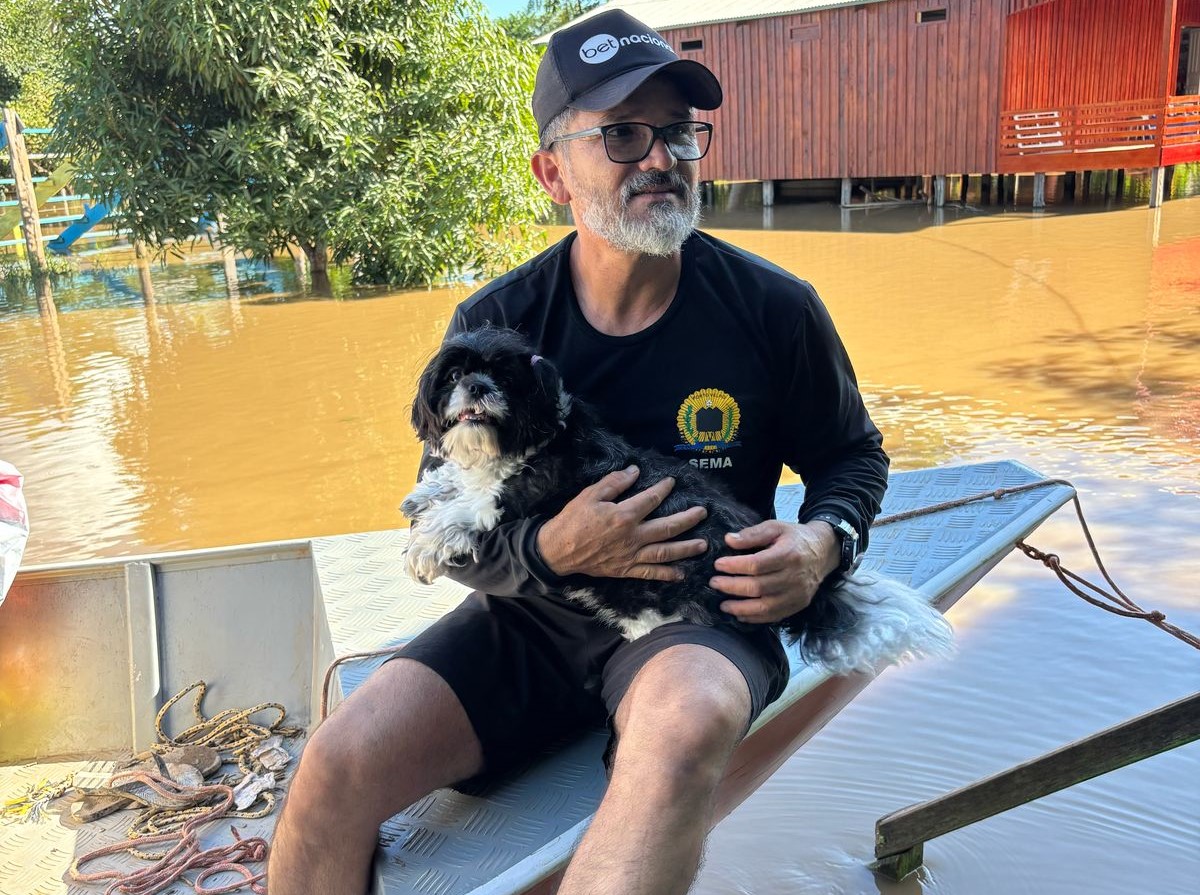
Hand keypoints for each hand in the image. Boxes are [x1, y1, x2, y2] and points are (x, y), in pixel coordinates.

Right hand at [537, 465, 707, 579]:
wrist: (558, 550)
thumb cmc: (572, 520)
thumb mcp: (590, 495)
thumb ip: (614, 482)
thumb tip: (634, 471)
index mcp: (623, 515)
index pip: (651, 499)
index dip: (663, 489)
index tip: (672, 482)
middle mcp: (632, 536)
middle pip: (667, 527)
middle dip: (688, 519)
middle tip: (703, 512)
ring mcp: (631, 555)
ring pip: (665, 552)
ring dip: (686, 548)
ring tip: (703, 544)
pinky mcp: (626, 570)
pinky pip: (650, 574)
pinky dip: (667, 575)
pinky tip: (681, 574)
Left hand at [710, 520, 839, 623]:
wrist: (824, 551)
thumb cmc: (795, 538)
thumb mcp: (775, 527)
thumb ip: (753, 534)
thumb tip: (729, 540)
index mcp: (789, 554)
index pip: (756, 565)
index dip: (734, 566)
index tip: (718, 565)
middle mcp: (795, 577)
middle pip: (758, 587)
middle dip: (732, 586)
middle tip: (714, 583)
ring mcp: (798, 594)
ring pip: (765, 607)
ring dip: (740, 607)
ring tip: (723, 604)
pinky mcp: (799, 605)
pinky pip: (774, 616)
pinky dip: (754, 618)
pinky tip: (739, 613)